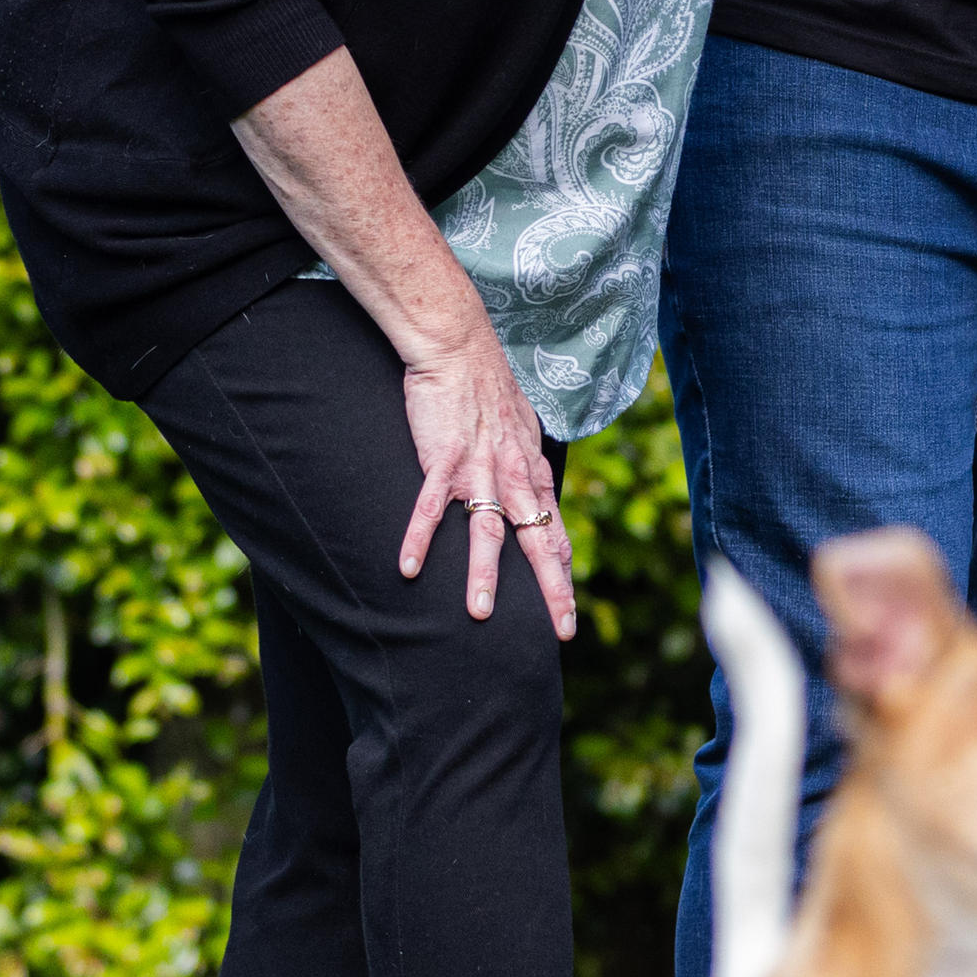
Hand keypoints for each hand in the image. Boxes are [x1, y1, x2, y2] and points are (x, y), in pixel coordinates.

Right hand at [396, 342, 577, 637]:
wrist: (460, 346)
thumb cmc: (488, 389)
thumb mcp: (521, 431)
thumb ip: (529, 470)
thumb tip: (539, 500)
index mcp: (531, 471)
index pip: (554, 531)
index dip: (562, 573)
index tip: (567, 612)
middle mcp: (512, 474)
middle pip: (536, 539)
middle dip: (550, 587)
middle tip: (561, 631)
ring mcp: (478, 466)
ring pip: (486, 528)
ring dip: (482, 572)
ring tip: (479, 613)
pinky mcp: (443, 457)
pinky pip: (431, 504)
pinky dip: (420, 537)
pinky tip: (409, 569)